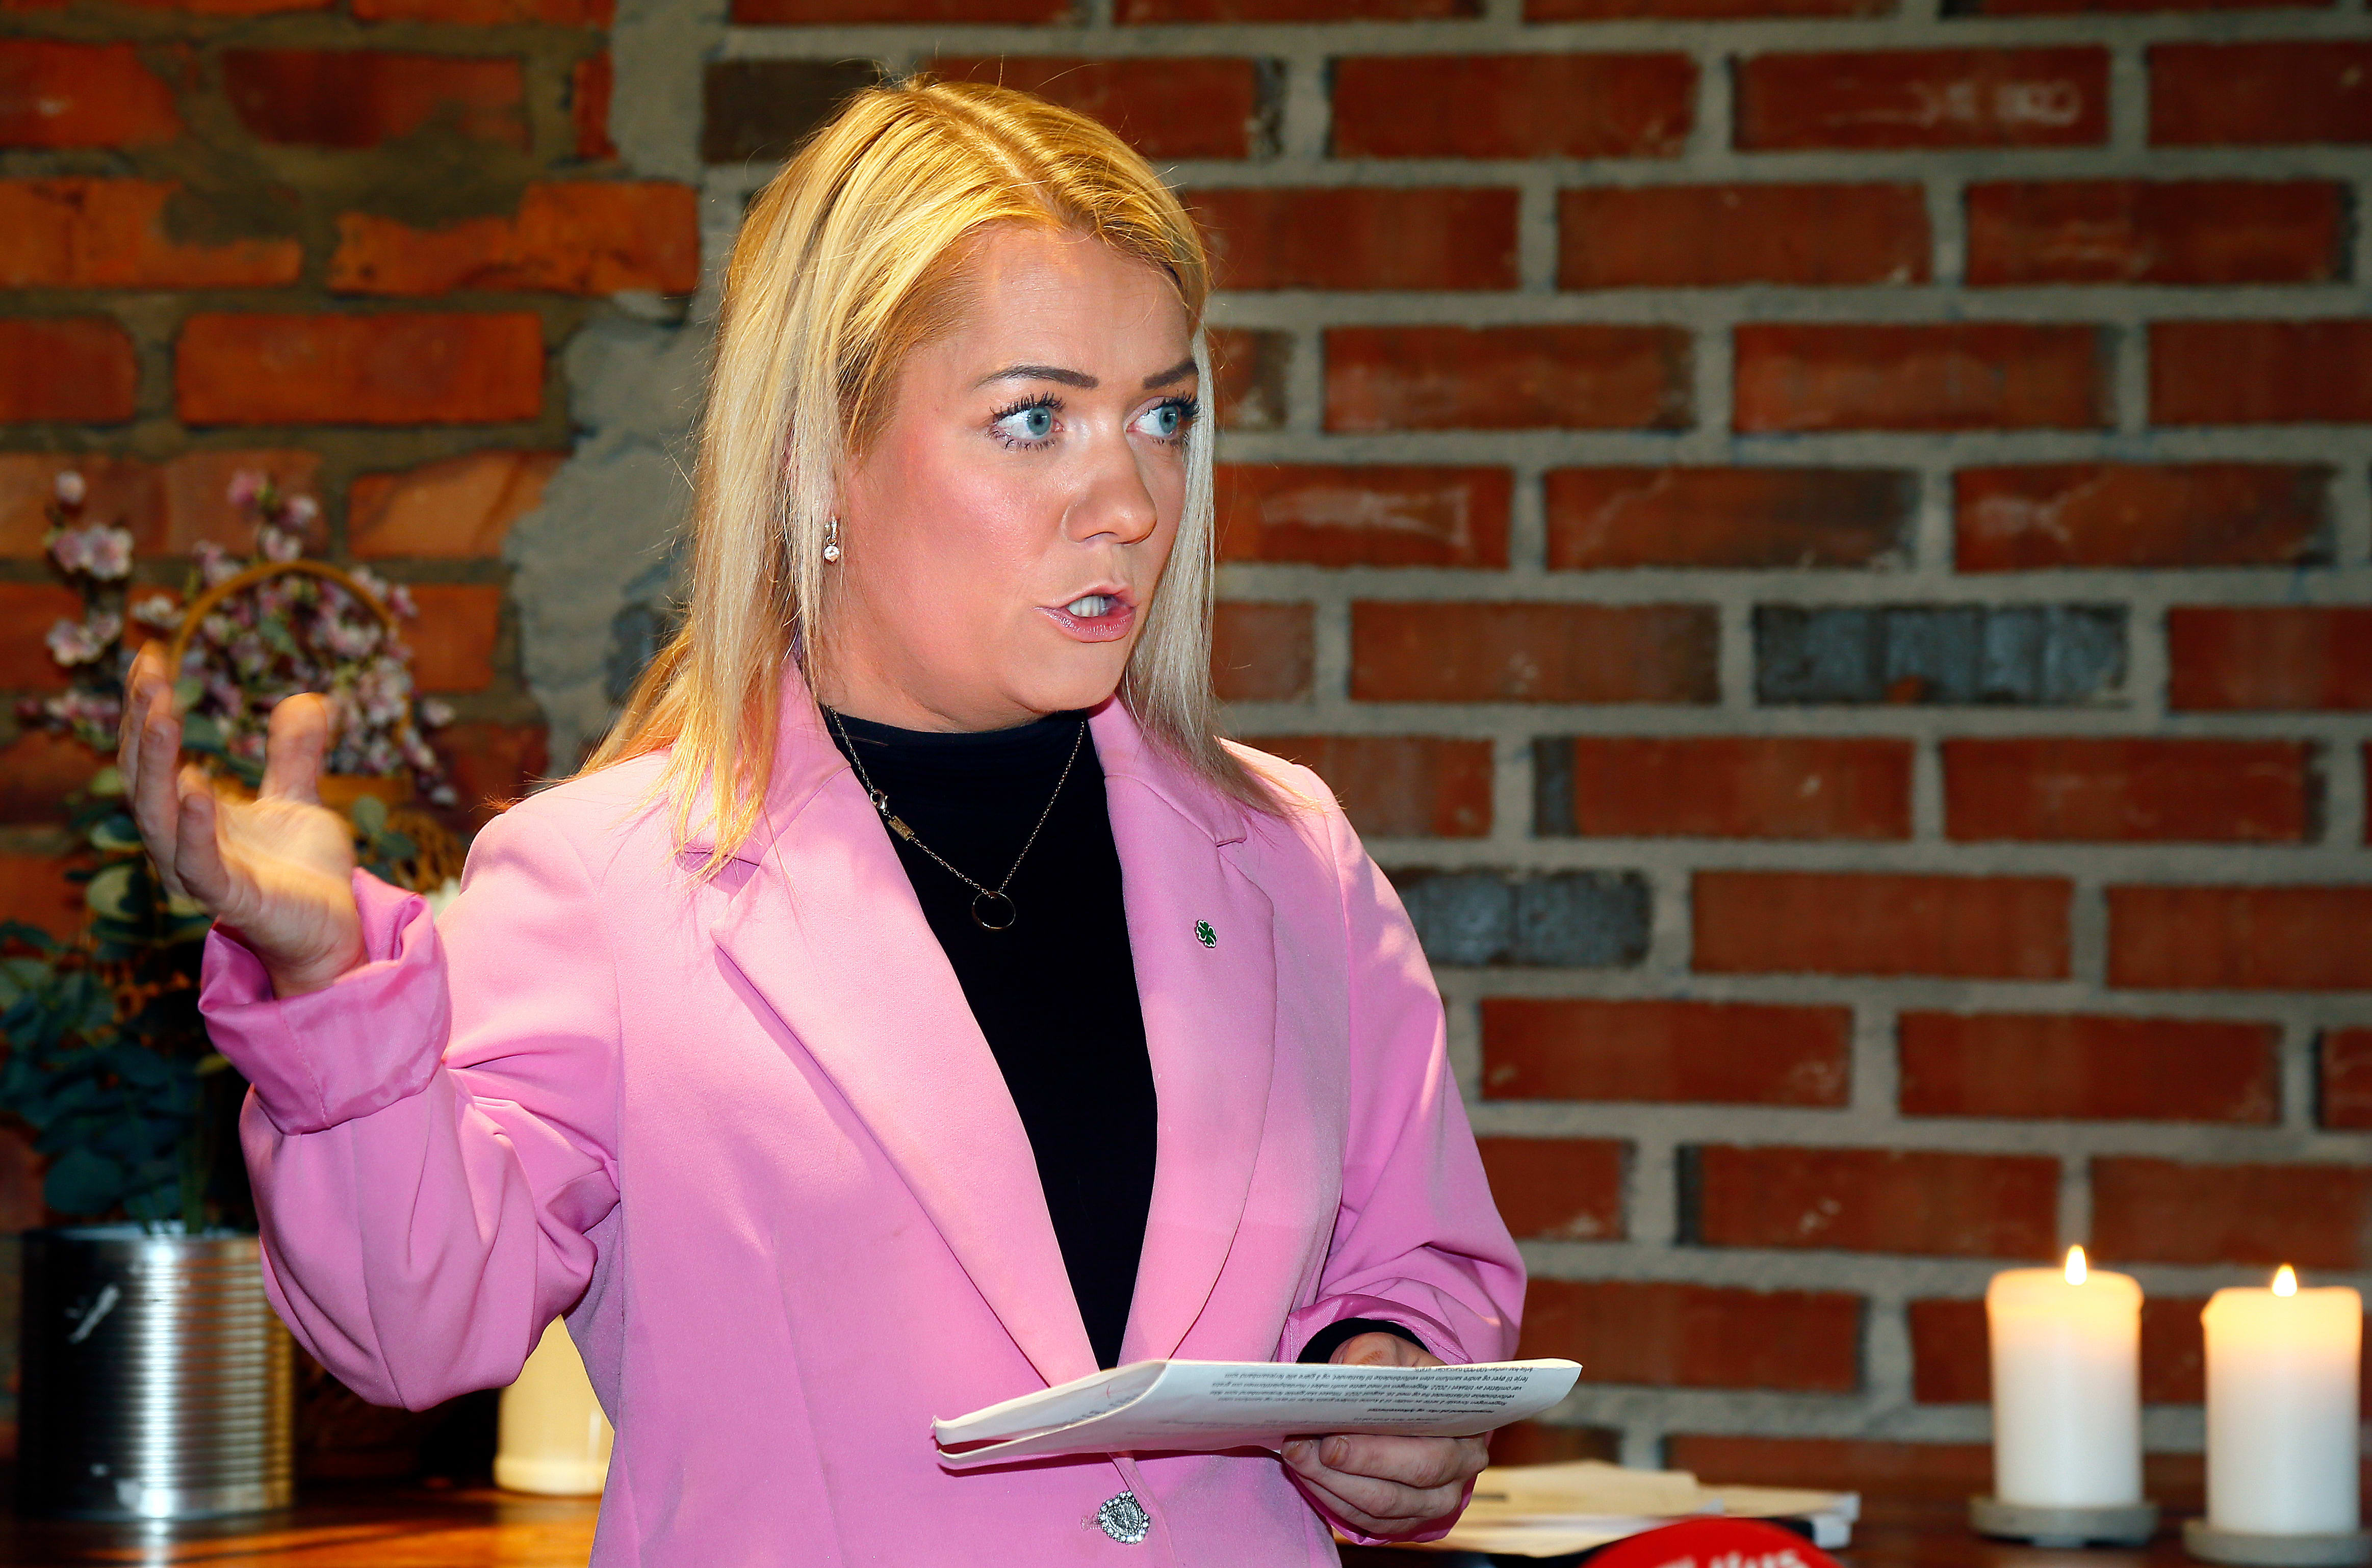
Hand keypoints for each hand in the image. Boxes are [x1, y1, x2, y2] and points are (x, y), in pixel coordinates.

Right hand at [119, 642, 363, 996]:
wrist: (334, 932)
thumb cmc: (304, 874)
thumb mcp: (299, 801)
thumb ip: (294, 756)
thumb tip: (308, 699)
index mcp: (192, 815)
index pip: (154, 755)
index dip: (146, 707)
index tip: (149, 656)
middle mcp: (184, 842)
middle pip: (146, 779)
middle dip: (143, 727)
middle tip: (149, 676)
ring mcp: (203, 873)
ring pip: (160, 818)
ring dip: (158, 767)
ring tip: (162, 717)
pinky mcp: (231, 900)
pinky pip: (200, 864)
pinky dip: (195, 825)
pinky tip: (196, 785)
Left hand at [1280, 1331, 1489, 1539]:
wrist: (1389, 1391)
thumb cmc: (1393, 1369)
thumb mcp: (1387, 1349)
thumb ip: (1374, 1358)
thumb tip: (1357, 1381)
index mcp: (1467, 1427)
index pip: (1430, 1451)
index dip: (1379, 1452)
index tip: (1331, 1441)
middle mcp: (1460, 1470)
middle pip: (1406, 1485)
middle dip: (1350, 1469)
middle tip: (1304, 1450)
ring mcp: (1435, 1500)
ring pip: (1383, 1508)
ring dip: (1333, 1485)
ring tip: (1297, 1457)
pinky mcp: (1407, 1518)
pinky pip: (1369, 1522)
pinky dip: (1333, 1499)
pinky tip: (1307, 1474)